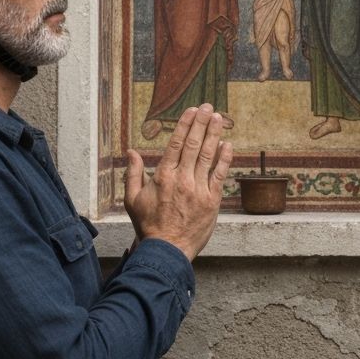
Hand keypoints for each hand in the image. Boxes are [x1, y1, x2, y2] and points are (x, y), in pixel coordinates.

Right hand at [124, 105, 232, 261]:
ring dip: (214, 134)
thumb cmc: (148, 226)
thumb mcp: (132, 200)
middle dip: (201, 123)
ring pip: (207, 155)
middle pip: (193, 144)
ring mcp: (198, 189)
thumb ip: (132, 174)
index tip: (191, 110)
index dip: (185, 124)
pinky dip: (224, 158)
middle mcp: (181, 179)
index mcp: (163, 176)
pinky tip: (228, 144)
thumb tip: (131, 152)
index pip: (176, 143)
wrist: (167, 251)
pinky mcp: (212, 201)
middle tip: (208, 106)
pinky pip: (219, 174)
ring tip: (219, 118)